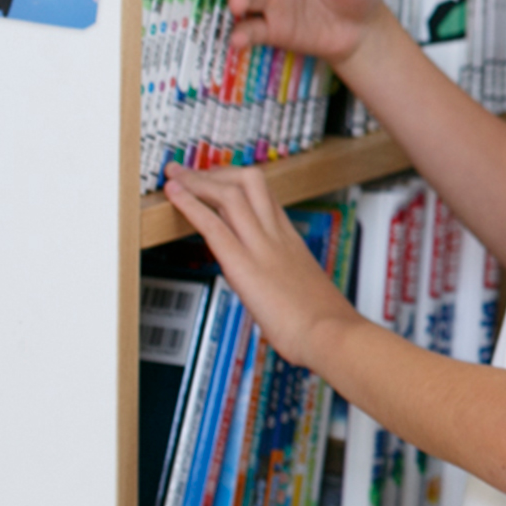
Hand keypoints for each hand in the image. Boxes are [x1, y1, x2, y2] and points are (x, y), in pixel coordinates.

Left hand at [160, 163, 364, 370]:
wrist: (332, 334)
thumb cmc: (326, 325)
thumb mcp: (309, 296)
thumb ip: (290, 287)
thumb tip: (281, 298)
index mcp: (292, 243)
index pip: (265, 199)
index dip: (238, 184)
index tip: (218, 181)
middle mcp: (278, 236)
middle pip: (249, 184)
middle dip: (217, 173)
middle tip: (191, 171)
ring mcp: (262, 247)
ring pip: (230, 195)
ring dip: (197, 181)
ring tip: (174, 174)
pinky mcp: (244, 265)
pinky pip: (213, 225)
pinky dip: (190, 204)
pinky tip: (173, 194)